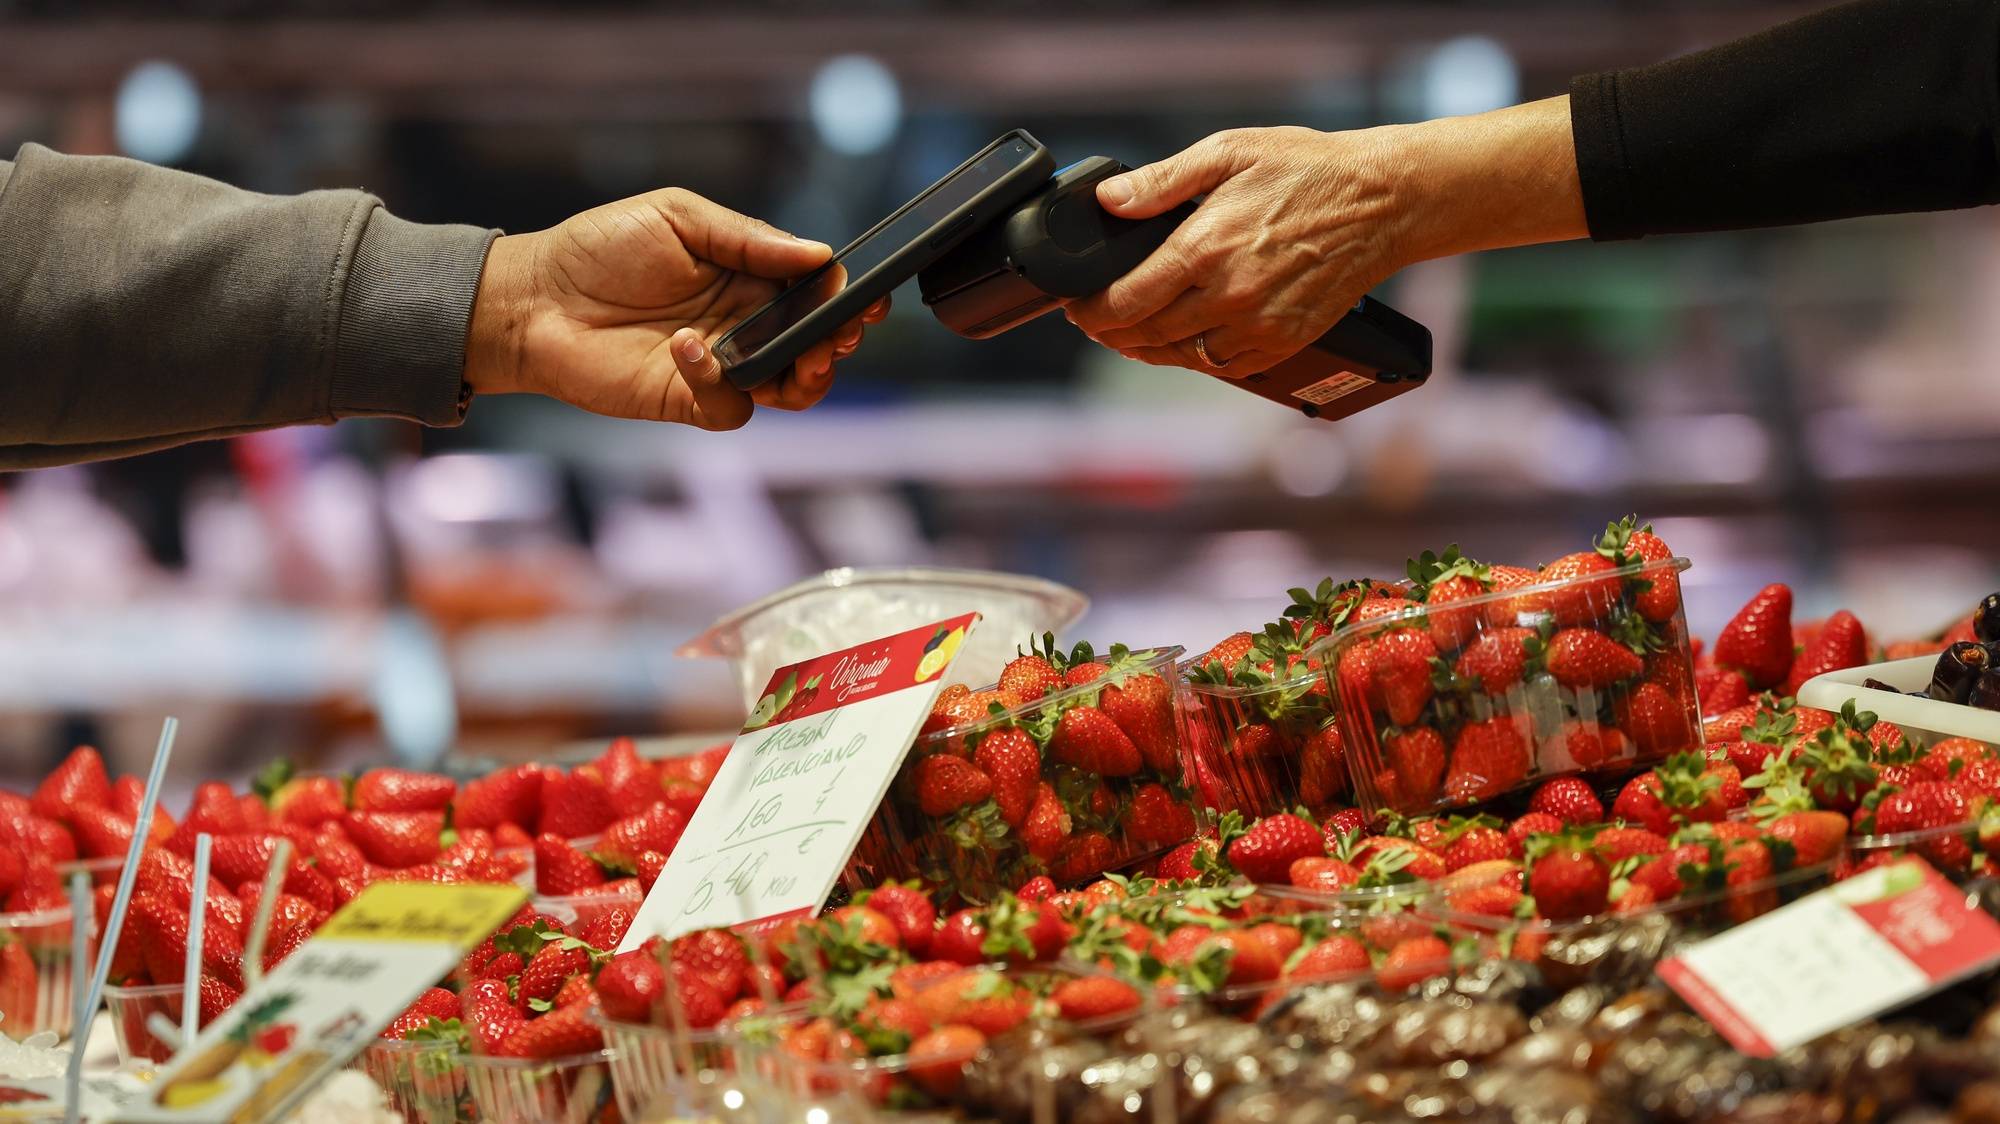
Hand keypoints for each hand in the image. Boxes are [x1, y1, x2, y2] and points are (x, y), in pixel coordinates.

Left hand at [464, 187, 887, 430]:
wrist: (532, 299)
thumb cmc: (598, 248)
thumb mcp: (678, 217)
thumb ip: (748, 238)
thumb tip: (817, 254)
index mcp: (746, 276)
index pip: (813, 291)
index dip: (844, 297)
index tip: (864, 298)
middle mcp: (742, 324)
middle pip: (814, 345)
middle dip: (836, 340)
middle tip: (836, 332)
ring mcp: (719, 366)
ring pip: (791, 388)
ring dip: (805, 375)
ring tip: (799, 355)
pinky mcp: (688, 400)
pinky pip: (732, 408)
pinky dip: (720, 382)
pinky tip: (686, 346)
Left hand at [1067, 102, 1585, 376]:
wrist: (1381, 203)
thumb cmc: (1307, 171)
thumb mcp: (1228, 153)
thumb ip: (1161, 182)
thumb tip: (1109, 200)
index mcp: (1204, 248)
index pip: (1125, 301)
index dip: (1090, 311)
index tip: (1076, 308)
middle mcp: (1227, 295)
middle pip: (1147, 335)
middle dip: (1113, 333)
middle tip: (1097, 322)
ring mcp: (1258, 324)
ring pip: (1183, 357)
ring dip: (1151, 350)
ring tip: (1134, 335)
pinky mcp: (1285, 341)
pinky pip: (1226, 366)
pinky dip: (1198, 358)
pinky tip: (1186, 341)